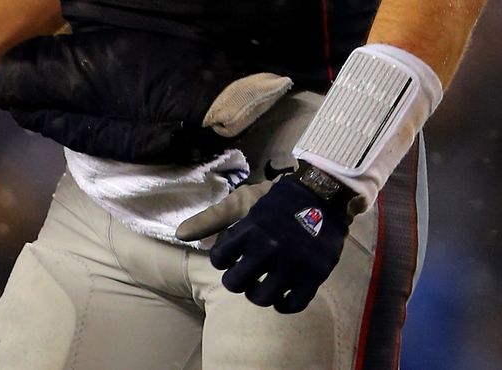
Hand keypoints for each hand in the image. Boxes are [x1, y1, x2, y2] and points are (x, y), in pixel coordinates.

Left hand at [180, 172, 348, 312]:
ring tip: (261, 283)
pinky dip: (283, 304)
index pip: (220, 259)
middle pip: (236, 284)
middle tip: (244, 272)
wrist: (322, 195)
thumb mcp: (241, 200)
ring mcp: (292, 264)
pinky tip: (281, 293)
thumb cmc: (275, 198)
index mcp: (250, 229)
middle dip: (236, 279)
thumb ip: (210, 219)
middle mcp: (269, 249)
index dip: (222, 259)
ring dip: (257, 293)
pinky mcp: (312, 276)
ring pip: (261, 299)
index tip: (231, 256)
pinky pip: (291, 305)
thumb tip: (179, 234)